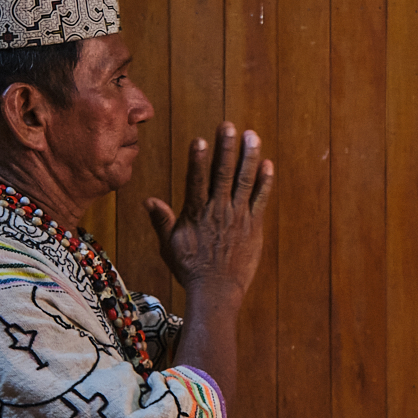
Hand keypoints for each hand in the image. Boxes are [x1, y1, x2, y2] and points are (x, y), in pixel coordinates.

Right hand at [145, 123, 274, 303]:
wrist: (217, 291)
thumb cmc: (190, 269)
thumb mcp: (169, 245)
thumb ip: (162, 220)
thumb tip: (148, 200)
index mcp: (196, 213)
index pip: (196, 181)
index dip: (198, 160)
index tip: (201, 140)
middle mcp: (218, 211)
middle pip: (222, 174)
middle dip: (226, 149)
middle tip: (229, 126)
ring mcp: (238, 217)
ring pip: (245, 181)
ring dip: (249, 157)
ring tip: (252, 136)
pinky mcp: (254, 225)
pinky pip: (261, 199)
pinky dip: (266, 182)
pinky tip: (269, 164)